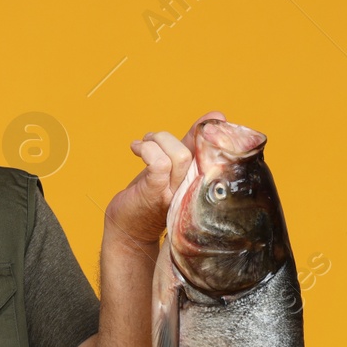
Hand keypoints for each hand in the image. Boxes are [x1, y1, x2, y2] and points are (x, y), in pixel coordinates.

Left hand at [111, 111, 225, 245]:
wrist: (129, 230)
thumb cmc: (150, 196)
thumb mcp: (174, 167)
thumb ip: (191, 144)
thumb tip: (215, 116)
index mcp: (201, 182)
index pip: (214, 154)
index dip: (215, 133)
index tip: (217, 117)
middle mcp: (192, 189)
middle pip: (193, 152)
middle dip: (166, 138)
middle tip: (151, 140)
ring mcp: (175, 194)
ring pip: (179, 156)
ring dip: (156, 141)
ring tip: (142, 145)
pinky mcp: (156, 194)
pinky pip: (159, 163)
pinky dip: (147, 149)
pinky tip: (136, 149)